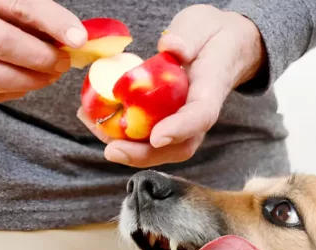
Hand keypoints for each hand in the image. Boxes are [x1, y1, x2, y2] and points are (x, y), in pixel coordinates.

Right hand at [0, 0, 87, 102]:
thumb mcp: (4, 0)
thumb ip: (35, 14)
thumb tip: (74, 38)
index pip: (20, 6)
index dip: (53, 23)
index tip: (79, 39)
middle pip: (1, 44)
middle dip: (41, 58)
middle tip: (63, 63)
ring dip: (32, 80)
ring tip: (50, 75)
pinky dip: (16, 91)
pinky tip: (27, 82)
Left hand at [77, 4, 265, 167]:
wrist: (222, 46)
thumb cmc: (212, 37)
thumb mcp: (203, 27)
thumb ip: (188, 38)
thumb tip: (170, 46)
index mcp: (211, 89)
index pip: (200, 116)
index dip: (179, 129)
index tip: (157, 137)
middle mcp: (198, 113)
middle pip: (178, 146)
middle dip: (144, 154)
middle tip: (112, 150)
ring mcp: (183, 120)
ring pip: (161, 148)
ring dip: (126, 147)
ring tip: (93, 126)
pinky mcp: (168, 119)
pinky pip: (148, 136)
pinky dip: (121, 135)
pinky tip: (94, 119)